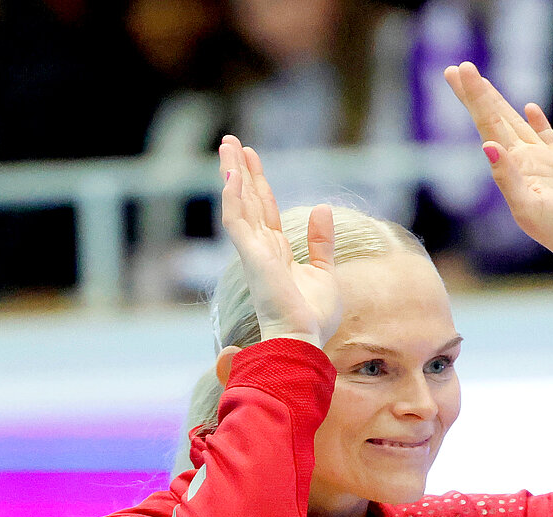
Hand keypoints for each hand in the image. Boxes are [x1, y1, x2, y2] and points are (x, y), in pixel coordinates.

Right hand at [218, 135, 341, 346]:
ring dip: (232, 173)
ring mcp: (253, 252)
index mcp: (275, 253)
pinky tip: (231, 174)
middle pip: (247, 200)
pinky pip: (237, 221)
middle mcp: (260, 249)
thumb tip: (322, 208)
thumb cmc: (312, 317)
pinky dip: (232, 197)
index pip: (263, 210)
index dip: (258, 183)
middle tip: (231, 141)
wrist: (303, 339)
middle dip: (240, 170)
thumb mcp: (324, 272)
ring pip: (239, 203)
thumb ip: (321, 242)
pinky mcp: (252, 256)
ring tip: (228, 144)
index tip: (252, 157)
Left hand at [443, 62, 552, 266]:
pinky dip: (537, 122)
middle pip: (494, 118)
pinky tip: (529, 108)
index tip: (459, 71)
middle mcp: (523, 161)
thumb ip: (508, 178)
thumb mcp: (529, 207)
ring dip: (498, 102)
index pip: (487, 124)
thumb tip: (487, 145)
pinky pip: (546, 136)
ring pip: (516, 122)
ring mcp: (544, 161)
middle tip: (458, 69)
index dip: (474, 97)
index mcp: (511, 168)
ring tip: (482, 82)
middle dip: (477, 94)